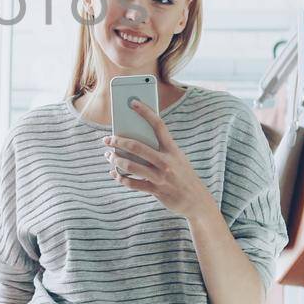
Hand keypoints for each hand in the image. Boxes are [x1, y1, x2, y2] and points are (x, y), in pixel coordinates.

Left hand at [102, 97, 215, 218]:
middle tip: (107, 139)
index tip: (133, 102)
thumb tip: (134, 139)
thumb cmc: (183, 175)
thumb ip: (160, 149)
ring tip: (109, 156)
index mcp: (172, 149)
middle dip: (118, 141)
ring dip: (115, 160)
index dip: (145, 112)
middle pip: (137, 146)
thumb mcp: (177, 158)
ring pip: (130, 165)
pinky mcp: (156, 190)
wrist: (196, 200)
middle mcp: (166, 161)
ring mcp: (161, 177)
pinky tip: (115, 173)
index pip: (159, 125)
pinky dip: (120, 178)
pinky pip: (132, 183)